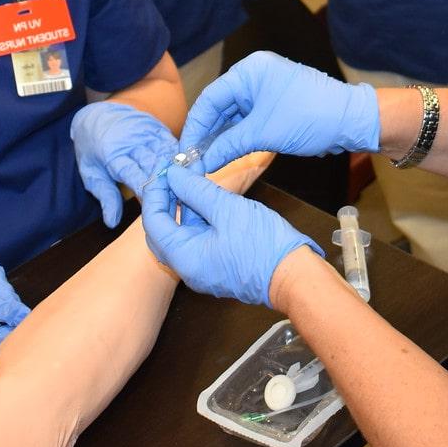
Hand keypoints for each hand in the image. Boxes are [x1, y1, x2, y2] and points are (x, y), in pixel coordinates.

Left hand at [71, 101, 178, 226]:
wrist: (97, 114)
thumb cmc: (92, 148)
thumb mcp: (90, 173)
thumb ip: (105, 196)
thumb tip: (112, 222)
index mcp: (112, 153)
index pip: (134, 175)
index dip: (148, 192)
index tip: (159, 209)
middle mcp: (132, 140)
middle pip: (155, 166)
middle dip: (167, 186)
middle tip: (180, 205)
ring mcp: (146, 132)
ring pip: (168, 156)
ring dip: (178, 174)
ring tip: (189, 193)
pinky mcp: (158, 128)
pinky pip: (173, 145)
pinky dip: (181, 160)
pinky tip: (190, 174)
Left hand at [141, 165, 319, 306]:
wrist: (294, 277)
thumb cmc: (263, 246)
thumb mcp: (227, 209)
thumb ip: (196, 190)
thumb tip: (174, 174)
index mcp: (185, 257)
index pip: (153, 222)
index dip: (156, 193)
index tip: (166, 170)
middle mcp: (188, 268)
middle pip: (163, 230)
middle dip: (166, 200)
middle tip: (175, 174)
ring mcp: (202, 269)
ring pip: (182, 234)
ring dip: (184, 207)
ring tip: (193, 178)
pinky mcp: (216, 266)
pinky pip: (197, 240)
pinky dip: (197, 218)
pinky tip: (208, 199)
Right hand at [181, 52, 378, 171]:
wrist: (351, 121)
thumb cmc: (311, 117)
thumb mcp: (264, 133)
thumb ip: (229, 146)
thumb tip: (202, 163)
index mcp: (250, 71)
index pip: (210, 98)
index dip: (194, 126)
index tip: (183, 151)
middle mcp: (254, 75)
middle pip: (219, 106)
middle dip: (205, 133)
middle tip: (191, 159)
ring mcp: (265, 89)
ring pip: (232, 115)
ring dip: (220, 137)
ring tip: (204, 161)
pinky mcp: (273, 104)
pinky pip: (247, 119)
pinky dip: (236, 136)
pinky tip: (224, 153)